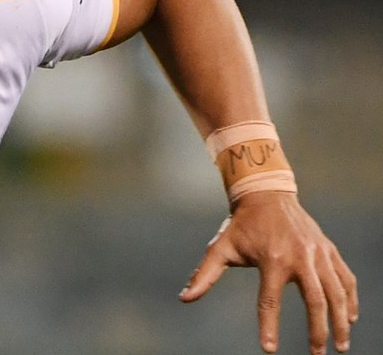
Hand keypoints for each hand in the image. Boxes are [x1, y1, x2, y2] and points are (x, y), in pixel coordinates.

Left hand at [180, 191, 358, 353]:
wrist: (267, 195)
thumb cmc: (241, 225)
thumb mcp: (220, 247)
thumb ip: (205, 275)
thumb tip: (184, 298)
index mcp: (272, 259)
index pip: (269, 301)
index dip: (269, 327)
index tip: (269, 350)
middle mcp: (300, 257)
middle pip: (316, 301)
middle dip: (318, 331)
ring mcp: (318, 254)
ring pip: (337, 292)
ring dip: (341, 321)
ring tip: (340, 346)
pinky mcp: (329, 251)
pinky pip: (346, 278)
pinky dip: (350, 299)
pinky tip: (350, 317)